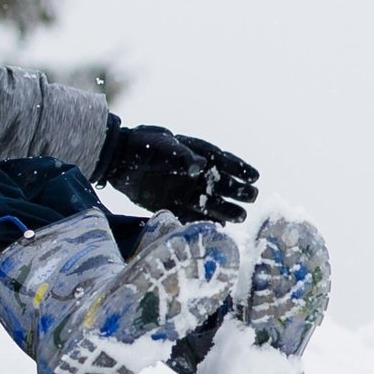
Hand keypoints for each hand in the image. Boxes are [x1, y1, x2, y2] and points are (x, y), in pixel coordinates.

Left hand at [96, 119, 260, 222]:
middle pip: (222, 184)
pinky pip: (193, 216)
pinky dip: (204, 222)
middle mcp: (196, 175)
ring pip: (211, 202)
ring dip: (226, 209)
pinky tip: (218, 228)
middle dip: (238, 191)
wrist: (119, 160)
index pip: (223, 162)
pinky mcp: (174, 205)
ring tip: (241, 217)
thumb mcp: (162, 145)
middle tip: (252, 197)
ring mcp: (186, 191)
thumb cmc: (143, 146)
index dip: (240, 169)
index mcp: (197, 154)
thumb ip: (181, 155)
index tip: (255, 176)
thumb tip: (199, 166)